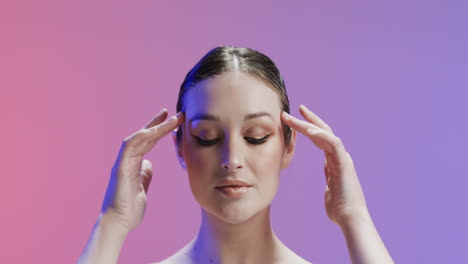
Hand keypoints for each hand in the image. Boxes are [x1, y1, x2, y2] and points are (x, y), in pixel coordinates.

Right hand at [100, 108, 184, 231]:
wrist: (118, 224)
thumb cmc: (129, 210)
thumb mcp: (142, 188)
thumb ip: (145, 175)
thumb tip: (149, 164)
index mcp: (134, 164)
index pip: (148, 143)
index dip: (160, 131)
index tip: (174, 121)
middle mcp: (128, 160)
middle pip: (144, 136)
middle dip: (159, 123)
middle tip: (175, 114)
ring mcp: (123, 163)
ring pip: (139, 138)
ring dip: (154, 127)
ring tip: (170, 118)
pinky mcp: (120, 168)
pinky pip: (128, 147)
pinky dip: (139, 137)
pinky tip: (152, 131)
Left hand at [281, 105, 368, 226]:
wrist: (350, 219)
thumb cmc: (340, 209)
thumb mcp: (330, 189)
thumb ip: (329, 177)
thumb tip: (326, 172)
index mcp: (335, 161)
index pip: (320, 139)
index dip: (309, 128)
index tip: (295, 120)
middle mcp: (340, 156)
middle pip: (323, 132)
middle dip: (308, 119)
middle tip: (294, 109)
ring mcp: (343, 158)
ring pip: (326, 134)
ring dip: (309, 124)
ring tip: (294, 116)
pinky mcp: (344, 164)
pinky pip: (333, 144)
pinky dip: (321, 135)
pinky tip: (308, 129)